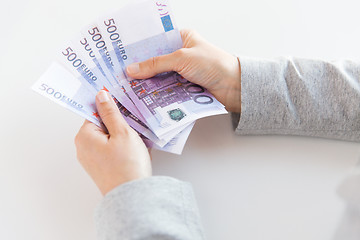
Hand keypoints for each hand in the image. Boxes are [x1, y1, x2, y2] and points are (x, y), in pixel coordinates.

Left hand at [75, 90, 151, 194]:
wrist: (132, 197)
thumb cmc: (127, 165)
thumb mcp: (122, 132)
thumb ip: (111, 112)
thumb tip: (101, 95)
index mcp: (84, 136)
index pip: (95, 113)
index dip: (111, 109)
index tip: (123, 107)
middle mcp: (83, 148)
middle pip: (102, 126)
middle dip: (119, 124)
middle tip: (134, 126)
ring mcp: (91, 160)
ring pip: (108, 138)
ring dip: (123, 137)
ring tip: (137, 142)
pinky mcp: (101, 168)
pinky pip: (111, 151)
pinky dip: (122, 148)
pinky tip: (135, 152)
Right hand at [126, 29, 240, 111]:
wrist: (235, 87)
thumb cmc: (214, 64)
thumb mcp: (182, 58)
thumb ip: (156, 64)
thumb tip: (133, 69)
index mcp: (183, 38)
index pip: (157, 40)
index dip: (141, 47)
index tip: (124, 55)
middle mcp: (182, 54)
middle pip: (157, 60)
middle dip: (143, 68)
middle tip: (123, 74)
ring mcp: (184, 71)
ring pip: (161, 76)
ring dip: (150, 82)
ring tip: (130, 87)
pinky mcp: (186, 87)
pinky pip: (168, 88)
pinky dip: (159, 92)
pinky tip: (146, 96)